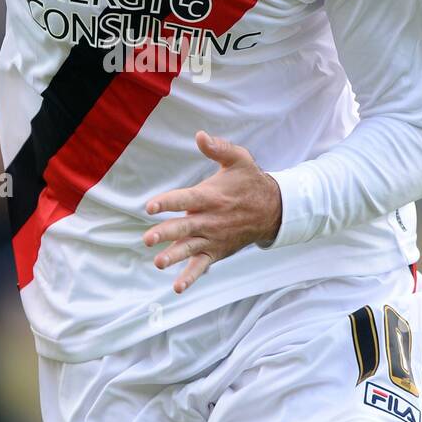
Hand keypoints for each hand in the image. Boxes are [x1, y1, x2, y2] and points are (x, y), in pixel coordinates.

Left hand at [143, 131, 281, 294]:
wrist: (272, 210)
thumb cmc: (250, 181)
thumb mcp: (239, 159)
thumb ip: (218, 148)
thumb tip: (200, 135)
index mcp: (210, 197)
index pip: (185, 199)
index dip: (168, 202)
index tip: (150, 206)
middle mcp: (209, 220)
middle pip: (184, 227)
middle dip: (166, 233)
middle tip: (148, 239)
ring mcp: (212, 238)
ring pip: (189, 249)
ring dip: (174, 256)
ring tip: (159, 263)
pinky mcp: (215, 251)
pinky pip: (201, 266)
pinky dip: (190, 277)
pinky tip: (177, 287)